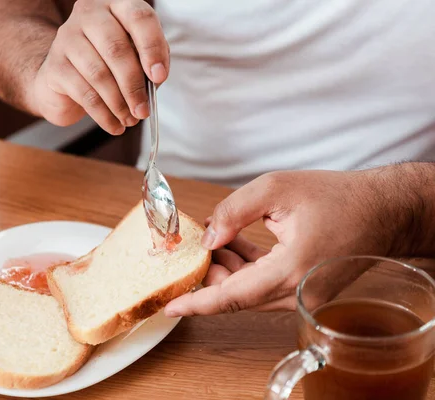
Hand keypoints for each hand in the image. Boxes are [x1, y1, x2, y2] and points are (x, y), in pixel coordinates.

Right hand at [29, 0, 168, 134]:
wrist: (63, 78)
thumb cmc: (107, 63)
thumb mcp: (136, 55)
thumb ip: (151, 60)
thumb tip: (155, 78)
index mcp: (116, 4)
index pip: (139, 17)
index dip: (152, 48)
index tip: (159, 76)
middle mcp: (89, 14)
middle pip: (117, 49)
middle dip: (134, 86)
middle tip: (143, 111)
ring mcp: (67, 38)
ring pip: (99, 74)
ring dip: (119, 104)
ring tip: (130, 120)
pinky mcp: (55, 66)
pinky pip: (85, 94)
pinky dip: (103, 115)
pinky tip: (114, 125)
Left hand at [164, 169, 403, 316]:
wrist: (383, 211)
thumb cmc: (337, 197)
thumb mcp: (277, 189)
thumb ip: (234, 211)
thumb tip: (208, 237)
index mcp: (291, 271)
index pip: (232, 297)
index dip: (197, 303)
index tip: (171, 306)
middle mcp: (297, 293)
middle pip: (237, 296)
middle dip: (208, 275)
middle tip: (190, 250)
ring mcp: (303, 296)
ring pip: (249, 292)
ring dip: (226, 270)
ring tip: (211, 240)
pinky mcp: (305, 291)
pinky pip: (265, 286)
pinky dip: (245, 269)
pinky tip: (232, 244)